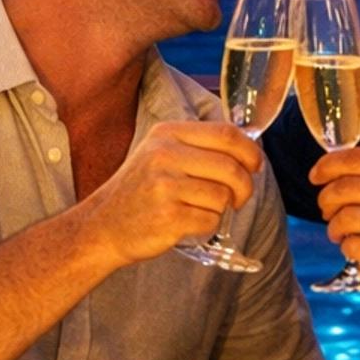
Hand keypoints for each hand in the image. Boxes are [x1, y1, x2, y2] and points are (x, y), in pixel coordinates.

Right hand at [87, 119, 261, 267]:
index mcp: (168, 133)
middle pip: (231, 167)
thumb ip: (198, 147)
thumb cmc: (141, 190)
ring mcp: (165, 186)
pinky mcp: (168, 216)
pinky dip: (208, 225)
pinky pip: (211, 220)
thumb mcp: (160, 153)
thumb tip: (249, 149)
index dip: (250, 151)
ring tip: (201, 209)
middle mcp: (164, 155)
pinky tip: (188, 222)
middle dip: (245, 186)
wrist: (103, 225)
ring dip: (222, 208)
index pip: (226, 134)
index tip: (256, 165)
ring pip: (223, 196)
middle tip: (240, 198)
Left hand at [310, 146, 359, 305]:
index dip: (328, 165)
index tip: (315, 176)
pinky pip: (355, 246)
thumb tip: (340, 171)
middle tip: (325, 210)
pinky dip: (348, 247)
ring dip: (334, 227)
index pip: (358, 158)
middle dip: (326, 199)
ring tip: (338, 234)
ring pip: (347, 217)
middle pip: (346, 187)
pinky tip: (356, 248)